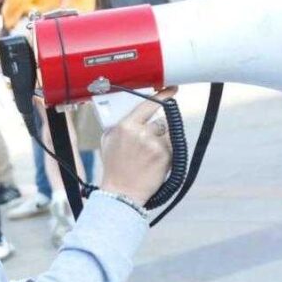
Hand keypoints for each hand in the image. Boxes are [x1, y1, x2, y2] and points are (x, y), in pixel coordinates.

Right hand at [99, 87, 177, 205]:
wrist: (122, 193)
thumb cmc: (114, 168)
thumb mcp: (108, 140)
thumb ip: (121, 124)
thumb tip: (135, 113)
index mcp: (126, 126)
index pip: (148, 104)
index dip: (163, 95)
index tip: (172, 89)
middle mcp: (141, 133)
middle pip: (160, 121)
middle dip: (157, 131)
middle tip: (148, 145)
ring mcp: (155, 144)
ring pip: (167, 135)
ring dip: (162, 142)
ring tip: (149, 157)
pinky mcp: (166, 156)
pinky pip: (171, 147)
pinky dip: (167, 153)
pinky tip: (154, 163)